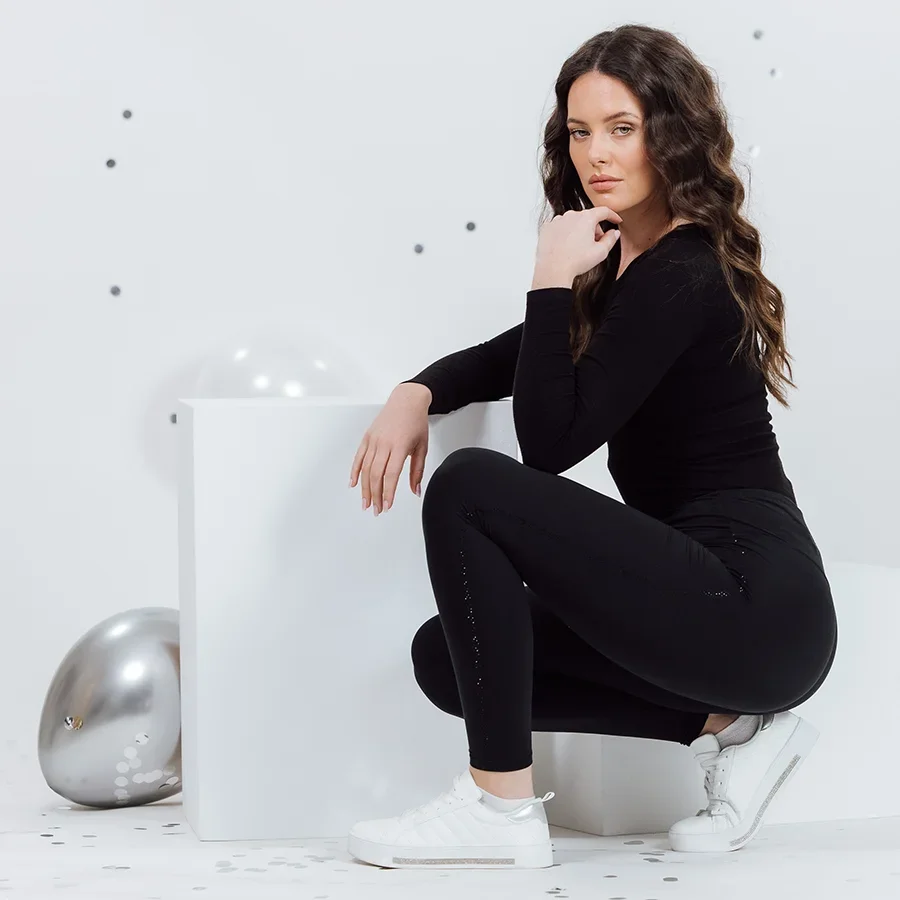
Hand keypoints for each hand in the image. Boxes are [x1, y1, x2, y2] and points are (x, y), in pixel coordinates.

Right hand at [349, 384, 430, 514]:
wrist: (406, 400)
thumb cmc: (416, 422)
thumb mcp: (422, 447)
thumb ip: (418, 471)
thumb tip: (416, 491)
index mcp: (400, 445)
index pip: (391, 474)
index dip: (388, 493)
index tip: (387, 506)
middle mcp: (384, 443)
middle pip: (376, 475)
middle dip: (376, 495)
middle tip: (376, 510)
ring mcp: (373, 439)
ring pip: (365, 469)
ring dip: (364, 489)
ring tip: (366, 503)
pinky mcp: (367, 437)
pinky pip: (358, 457)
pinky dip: (354, 472)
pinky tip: (353, 484)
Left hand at [532, 207, 622, 286]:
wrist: (553, 270)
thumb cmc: (575, 262)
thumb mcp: (601, 252)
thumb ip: (611, 239)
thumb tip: (614, 233)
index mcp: (586, 218)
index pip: (604, 211)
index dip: (612, 216)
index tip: (615, 220)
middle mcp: (571, 215)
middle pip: (588, 218)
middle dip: (594, 229)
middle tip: (594, 244)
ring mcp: (557, 221)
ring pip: (573, 222)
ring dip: (578, 231)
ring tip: (577, 248)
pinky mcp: (547, 228)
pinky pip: (560, 227)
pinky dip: (564, 234)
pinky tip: (566, 247)